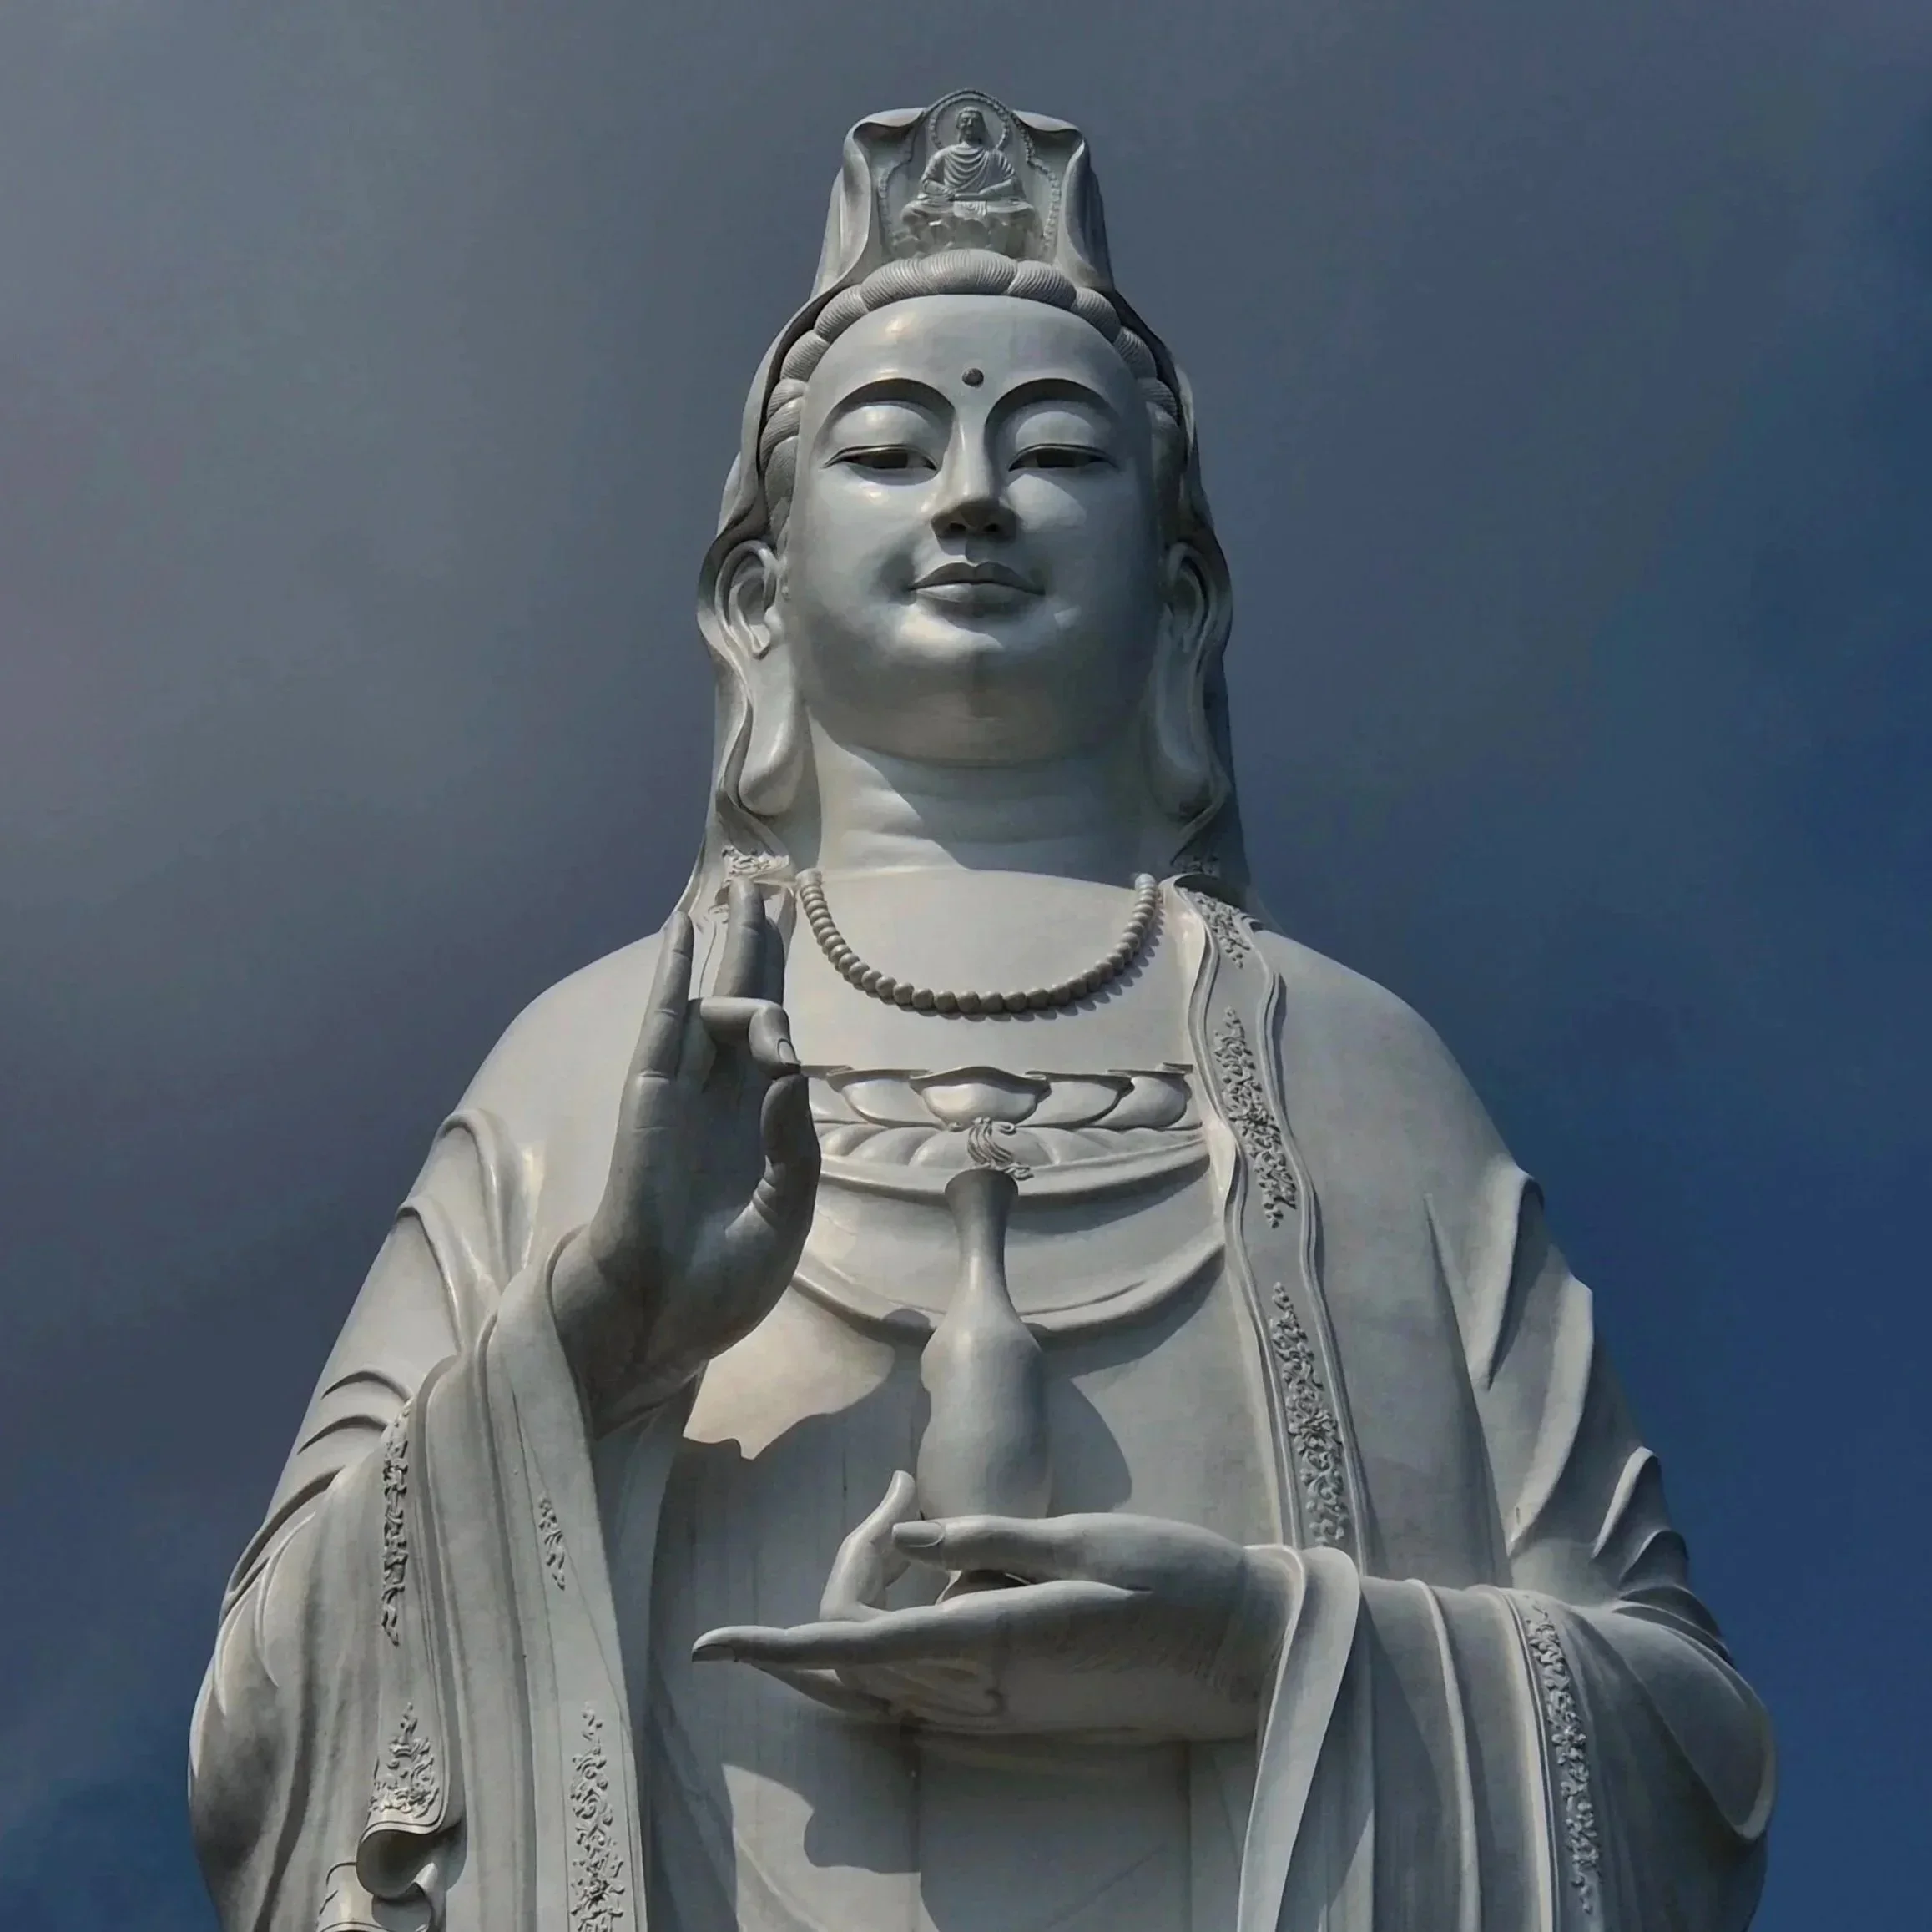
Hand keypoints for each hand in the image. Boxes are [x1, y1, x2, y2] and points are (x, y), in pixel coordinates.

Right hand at [550, 883, 818, 1430]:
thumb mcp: (785, 1213)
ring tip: (748, 891)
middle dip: (760, 943)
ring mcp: (688, 1092)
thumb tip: (790, 1069)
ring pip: (715, 998)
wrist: (661, 1318)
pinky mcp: (650, 1096)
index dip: (786, 984)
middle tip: (769, 886)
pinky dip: (672, 972)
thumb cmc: (722, 1282)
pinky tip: (683, 929)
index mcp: (762, 1126)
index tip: (796, 927)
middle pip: (749, 1001)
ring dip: (733, 943)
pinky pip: (664, 1021)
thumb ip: (794, 1143)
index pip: (779, 1039)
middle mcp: (726, 1098)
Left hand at [692, 1475, 1295, 1740]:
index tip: (710, 1646)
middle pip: (859, 1660)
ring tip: (894, 1520)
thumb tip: (905, 1532)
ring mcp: (1002, 1707)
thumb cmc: (1174, 1577)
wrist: (1243, 1652)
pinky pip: (924, 1686)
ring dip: (857, 1614)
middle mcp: (986, 1687)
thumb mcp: (1083, 1535)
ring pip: (884, 1679)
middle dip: (831, 1590)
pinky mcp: (1020, 1708)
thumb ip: (985, 1537)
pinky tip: (913, 1581)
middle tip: (886, 1497)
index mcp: (995, 1638)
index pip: (857, 1645)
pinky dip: (891, 1639)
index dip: (775, 1646)